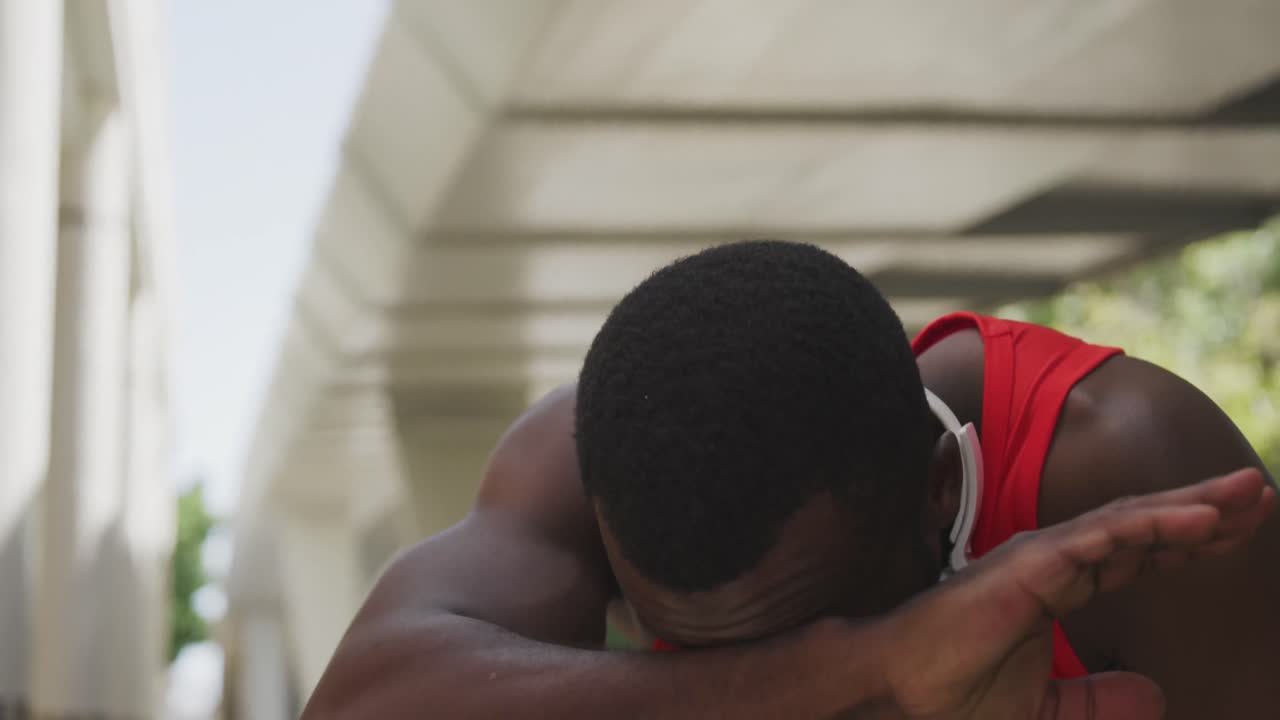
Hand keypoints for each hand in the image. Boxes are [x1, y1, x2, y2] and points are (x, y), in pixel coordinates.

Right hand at [886, 468, 1273, 718]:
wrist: (900, 689)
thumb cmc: (954, 693)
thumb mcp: (1046, 709)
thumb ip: (1098, 702)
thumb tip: (1157, 695)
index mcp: (1060, 586)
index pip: (1138, 554)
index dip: (1189, 540)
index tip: (1241, 528)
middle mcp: (1056, 560)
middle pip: (1145, 527)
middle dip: (1206, 511)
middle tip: (1258, 493)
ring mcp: (1046, 556)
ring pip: (1132, 520)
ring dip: (1194, 505)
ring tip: (1247, 494)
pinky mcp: (1035, 562)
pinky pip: (1107, 537)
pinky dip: (1156, 524)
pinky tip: (1202, 519)